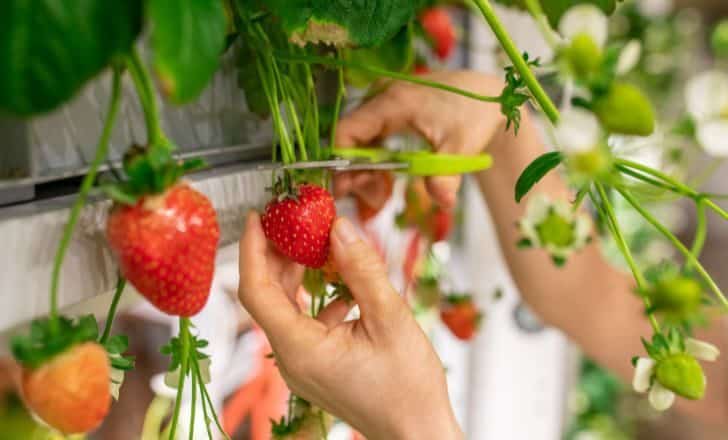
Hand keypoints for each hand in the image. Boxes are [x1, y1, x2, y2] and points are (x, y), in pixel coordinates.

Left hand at [238, 213, 462, 439]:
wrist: (419, 433)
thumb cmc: (409, 388)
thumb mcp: (391, 319)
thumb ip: (362, 270)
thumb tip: (340, 228)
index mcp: (300, 349)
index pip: (256, 291)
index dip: (252, 249)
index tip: (256, 217)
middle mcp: (292, 358)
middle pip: (268, 296)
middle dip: (277, 254)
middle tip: (292, 220)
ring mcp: (303, 364)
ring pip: (287, 308)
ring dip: (298, 273)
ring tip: (316, 241)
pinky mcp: (317, 365)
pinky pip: (306, 322)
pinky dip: (318, 296)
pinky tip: (344, 283)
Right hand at [334, 70, 505, 209]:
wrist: (488, 97)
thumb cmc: (476, 114)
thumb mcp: (462, 147)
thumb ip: (446, 175)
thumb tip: (442, 201)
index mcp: (393, 102)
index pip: (347, 131)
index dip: (341, 163)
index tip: (347, 192)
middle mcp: (382, 99)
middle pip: (350, 140)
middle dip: (355, 175)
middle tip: (374, 203)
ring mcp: (384, 105)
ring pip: (359, 143)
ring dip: (365, 173)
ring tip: (382, 199)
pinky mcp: (389, 113)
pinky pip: (370, 141)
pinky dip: (374, 164)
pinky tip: (385, 185)